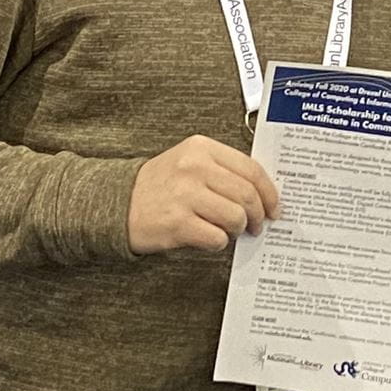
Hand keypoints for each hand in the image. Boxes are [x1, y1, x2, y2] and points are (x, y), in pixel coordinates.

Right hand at [127, 135, 281, 254]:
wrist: (116, 202)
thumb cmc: (159, 185)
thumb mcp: (189, 162)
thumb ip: (223, 171)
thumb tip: (263, 195)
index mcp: (201, 148)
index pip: (251, 169)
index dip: (269, 193)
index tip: (274, 208)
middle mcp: (194, 168)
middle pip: (248, 195)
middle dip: (259, 216)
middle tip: (257, 226)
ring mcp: (185, 195)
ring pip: (236, 217)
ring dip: (238, 230)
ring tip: (231, 231)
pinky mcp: (177, 223)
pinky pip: (217, 238)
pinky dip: (219, 242)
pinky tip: (209, 238)